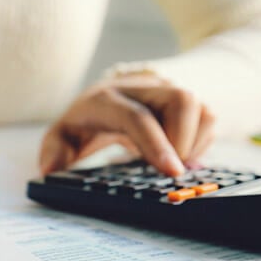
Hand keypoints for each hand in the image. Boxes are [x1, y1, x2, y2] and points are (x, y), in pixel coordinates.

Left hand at [39, 73, 214, 175]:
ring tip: (171, 161)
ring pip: (202, 108)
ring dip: (194, 142)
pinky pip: (210, 118)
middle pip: (181, 100)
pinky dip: (201, 142)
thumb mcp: (63, 135)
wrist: (111, 94)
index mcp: (107, 98)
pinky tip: (179, 153)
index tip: (171, 172)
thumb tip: (50, 171)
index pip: (137, 116)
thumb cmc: (87, 121)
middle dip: (183, 141)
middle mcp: (141, 88)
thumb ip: (55, 151)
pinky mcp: (186, 100)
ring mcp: (167, 90)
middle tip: (169, 169)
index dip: (156, 144)